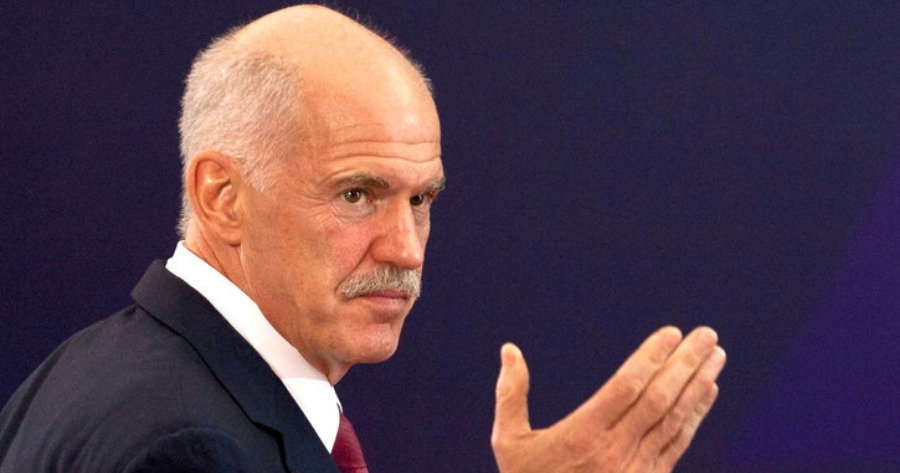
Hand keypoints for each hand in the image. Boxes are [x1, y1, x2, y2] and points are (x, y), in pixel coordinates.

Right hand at [491, 326, 725, 472]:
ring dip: (698, 385)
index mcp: (582, 437)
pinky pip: (677, 443)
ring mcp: (636, 470)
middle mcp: (614, 452)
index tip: (671, 333)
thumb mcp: (508, 444)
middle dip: (686, 365)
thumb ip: (511, 394)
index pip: (626, 388)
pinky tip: (707, 392)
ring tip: (716, 355)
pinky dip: (695, 415)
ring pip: (674, 421)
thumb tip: (509, 349)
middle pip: (658, 400)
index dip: (650, 359)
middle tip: (707, 334)